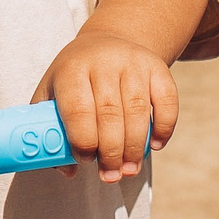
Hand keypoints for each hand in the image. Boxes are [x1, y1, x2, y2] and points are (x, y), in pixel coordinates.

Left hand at [36, 31, 178, 183]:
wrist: (107, 43)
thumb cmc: (75, 77)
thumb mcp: (52, 93)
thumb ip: (51, 131)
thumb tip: (67, 171)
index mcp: (71, 70)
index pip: (77, 109)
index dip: (82, 140)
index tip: (85, 160)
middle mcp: (103, 63)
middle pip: (110, 115)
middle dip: (111, 153)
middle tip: (110, 176)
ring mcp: (133, 63)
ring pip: (138, 112)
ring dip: (135, 148)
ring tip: (129, 170)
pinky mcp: (157, 68)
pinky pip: (167, 102)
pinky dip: (164, 128)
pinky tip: (155, 145)